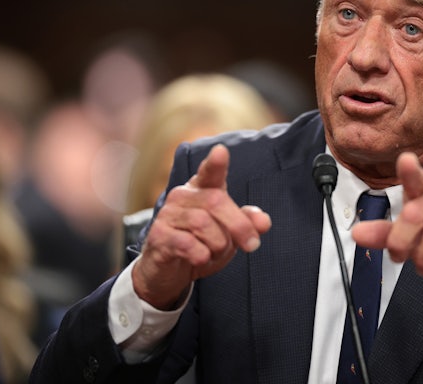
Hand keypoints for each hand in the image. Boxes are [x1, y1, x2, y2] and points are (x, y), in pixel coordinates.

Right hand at [132, 144, 271, 308]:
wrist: (169, 272)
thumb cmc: (201, 244)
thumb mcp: (229, 234)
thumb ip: (246, 224)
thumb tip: (264, 222)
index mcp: (202, 189)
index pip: (209, 172)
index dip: (215, 163)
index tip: (221, 151)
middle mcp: (183, 196)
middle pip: (216, 201)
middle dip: (239, 225)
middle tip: (253, 244)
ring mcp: (168, 214)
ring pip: (202, 223)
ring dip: (218, 244)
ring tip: (215, 253)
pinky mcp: (158, 235)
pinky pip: (186, 243)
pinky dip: (201, 254)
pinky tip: (201, 258)